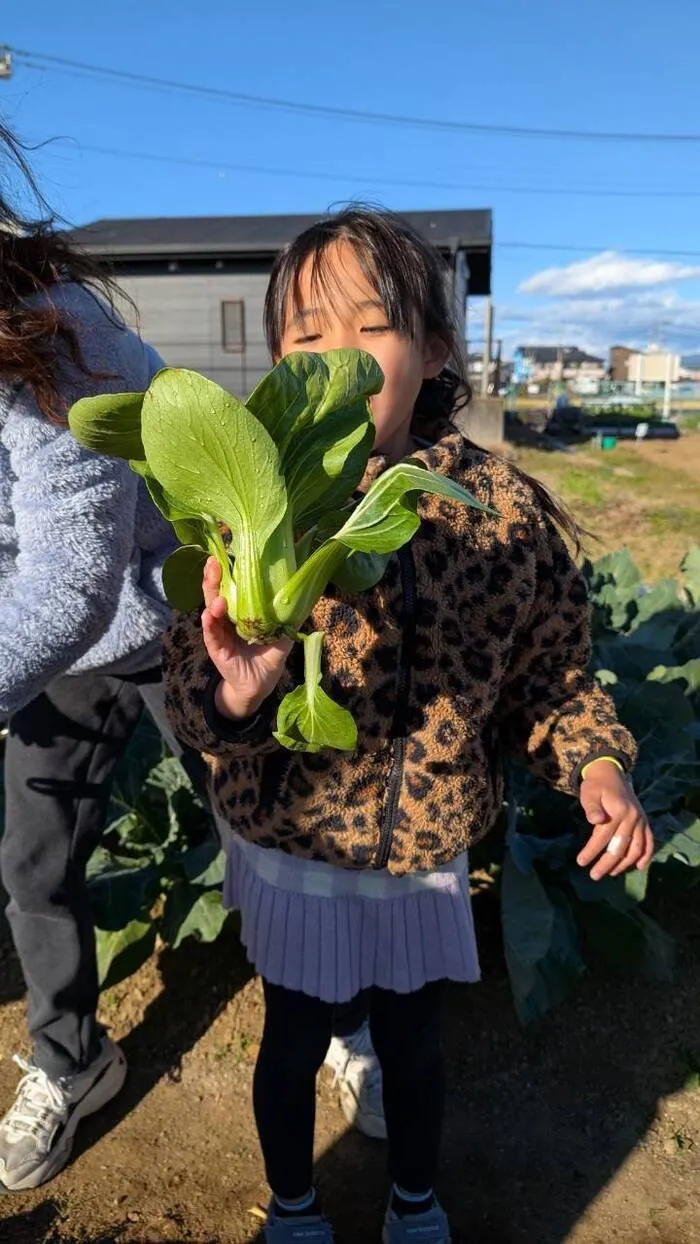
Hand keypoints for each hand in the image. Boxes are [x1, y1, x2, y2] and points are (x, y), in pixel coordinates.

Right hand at [201, 557, 291, 719]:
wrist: (258, 687)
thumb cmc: (267, 658)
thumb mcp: (281, 637)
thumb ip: (288, 619)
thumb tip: (304, 597)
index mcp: (238, 612)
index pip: (230, 587)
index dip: (227, 571)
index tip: (225, 553)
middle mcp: (226, 619)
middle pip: (216, 593)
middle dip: (213, 578)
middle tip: (213, 561)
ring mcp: (219, 633)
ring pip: (210, 611)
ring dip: (212, 600)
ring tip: (217, 593)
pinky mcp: (217, 649)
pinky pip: (211, 635)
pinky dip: (210, 624)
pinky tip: (209, 615)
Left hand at [576, 760, 653, 880]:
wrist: (610, 773)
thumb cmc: (596, 786)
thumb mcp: (589, 793)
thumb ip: (592, 807)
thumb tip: (595, 820)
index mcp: (619, 811)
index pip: (603, 837)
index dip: (592, 851)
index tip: (581, 862)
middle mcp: (633, 817)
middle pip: (620, 847)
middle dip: (607, 863)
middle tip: (594, 875)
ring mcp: (641, 820)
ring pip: (636, 848)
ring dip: (625, 863)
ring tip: (611, 873)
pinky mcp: (645, 822)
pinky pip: (649, 842)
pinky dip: (646, 855)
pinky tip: (638, 867)